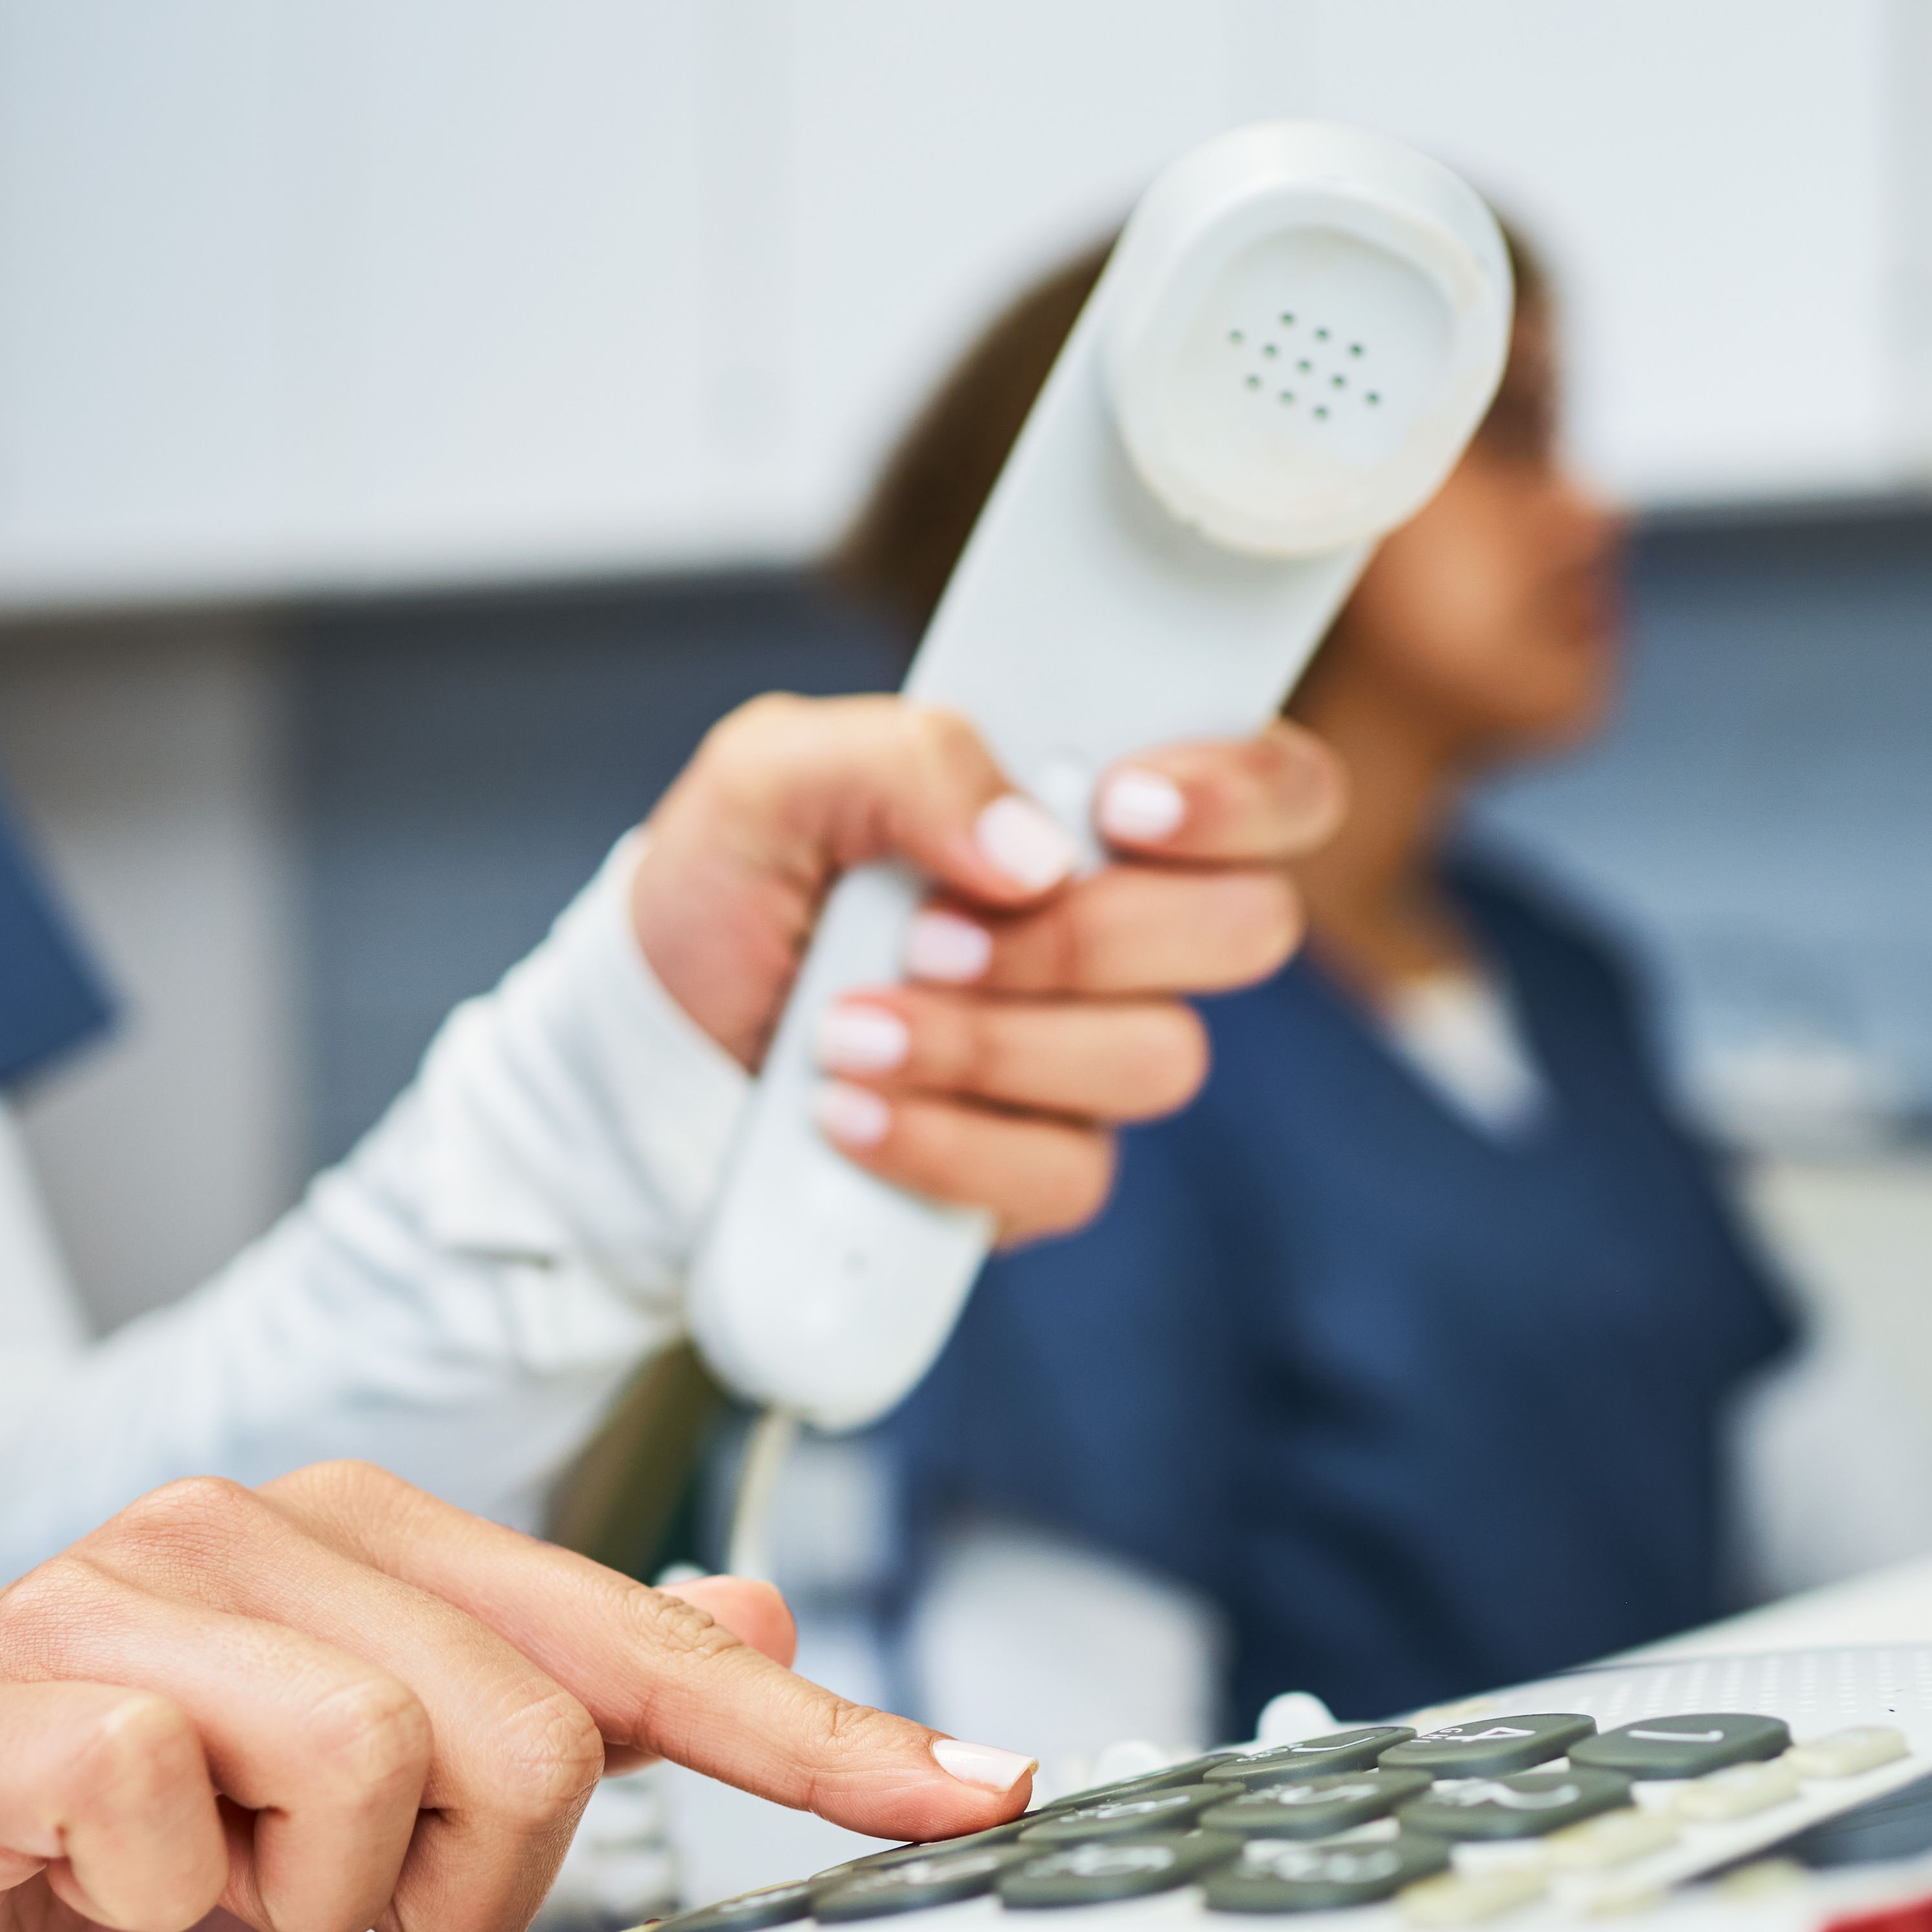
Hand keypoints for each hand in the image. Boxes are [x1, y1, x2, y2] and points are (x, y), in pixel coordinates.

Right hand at [0, 1465, 1032, 1931]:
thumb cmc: (143, 1814)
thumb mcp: (383, 1769)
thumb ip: (574, 1685)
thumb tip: (760, 1613)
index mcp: (375, 1536)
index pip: (642, 1641)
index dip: (821, 1733)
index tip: (974, 1789)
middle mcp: (265, 1529)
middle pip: (531, 1733)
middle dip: (462, 1874)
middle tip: (338, 1884)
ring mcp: (135, 1597)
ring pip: (379, 1770)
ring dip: (320, 1891)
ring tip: (225, 1871)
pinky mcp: (23, 1696)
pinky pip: (197, 1831)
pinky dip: (178, 1904)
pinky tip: (114, 1872)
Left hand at [631, 698, 1341, 1240]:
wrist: (656, 1048)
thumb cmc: (730, 893)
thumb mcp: (772, 778)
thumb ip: (907, 759)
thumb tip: (1029, 849)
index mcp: (1088, 808)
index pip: (1275, 789)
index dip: (1241, 796)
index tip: (1120, 806)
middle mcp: (1122, 929)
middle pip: (1244, 931)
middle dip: (1080, 936)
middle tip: (931, 930)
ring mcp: (1095, 1056)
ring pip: (1156, 1059)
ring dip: (987, 1041)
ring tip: (844, 1027)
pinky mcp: (1046, 1167)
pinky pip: (1068, 1172)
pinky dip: (944, 1140)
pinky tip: (847, 1111)